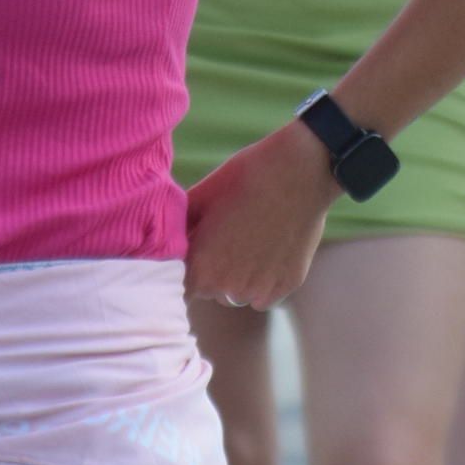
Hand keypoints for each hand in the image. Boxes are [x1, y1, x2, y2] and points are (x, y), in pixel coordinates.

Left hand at [184, 123, 336, 312]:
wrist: (299, 170)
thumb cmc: (245, 177)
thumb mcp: (201, 197)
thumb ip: (178, 229)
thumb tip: (164, 242)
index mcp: (200, 268)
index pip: (179, 288)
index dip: (185, 270)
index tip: (194, 252)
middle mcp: (227, 288)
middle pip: (209, 290)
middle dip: (212, 270)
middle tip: (226, 236)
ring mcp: (259, 290)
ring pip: (237, 293)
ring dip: (238, 276)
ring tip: (250, 238)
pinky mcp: (286, 286)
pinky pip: (264, 294)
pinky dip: (265, 279)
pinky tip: (270, 246)